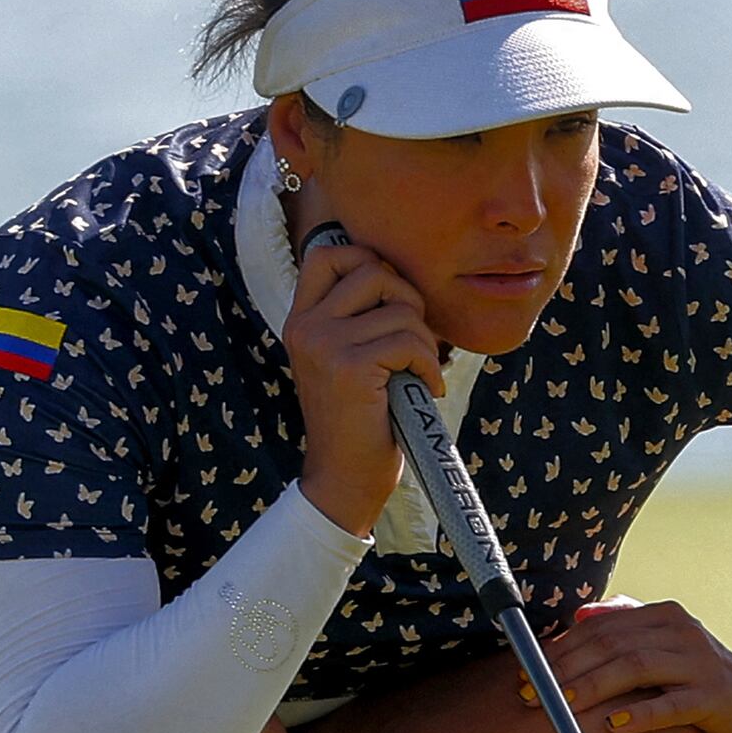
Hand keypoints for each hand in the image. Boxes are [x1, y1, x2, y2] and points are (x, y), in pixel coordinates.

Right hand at [281, 223, 441, 536]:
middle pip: (371, 268)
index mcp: (302, 320)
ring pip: (400, 309)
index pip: (328, 253)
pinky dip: (429, 365)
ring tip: (420, 373)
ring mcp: (323, 344)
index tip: (392, 301)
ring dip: (425, 342)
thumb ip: (361, 319)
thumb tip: (403, 278)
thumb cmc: (362, 420)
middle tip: (414, 340)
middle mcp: (305, 326)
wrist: (345, 479)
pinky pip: (409, 341)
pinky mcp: (348, 367)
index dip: (370, 262)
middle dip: (408, 300)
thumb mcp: (351, 360)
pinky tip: (427, 389)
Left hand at [524, 596, 731, 732]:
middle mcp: (682, 633)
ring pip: (636, 668)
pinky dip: (641, 715)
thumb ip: (629, 626)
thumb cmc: (702, 683)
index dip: (560, 649)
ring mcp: (701, 665)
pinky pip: (672, 705)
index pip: (601, 627)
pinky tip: (613, 727)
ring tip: (560, 706)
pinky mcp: (716, 699)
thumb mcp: (666, 649)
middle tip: (532, 695)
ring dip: (592, 687)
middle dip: (565, 669)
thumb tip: (581, 616)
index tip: (526, 673)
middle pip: (613, 644)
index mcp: (664, 617)